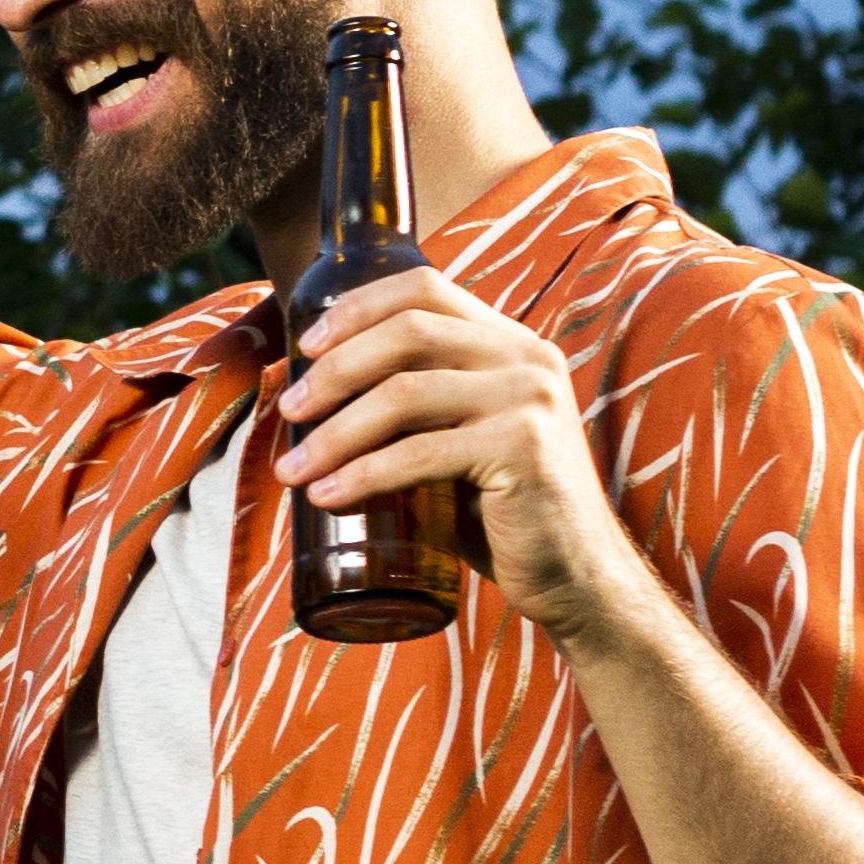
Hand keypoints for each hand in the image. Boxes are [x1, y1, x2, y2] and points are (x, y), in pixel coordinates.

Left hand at [282, 264, 635, 642]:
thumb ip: (413, 404)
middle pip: (405, 333)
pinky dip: (362, 476)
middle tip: (288, 411)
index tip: (306, 346)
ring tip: (292, 469)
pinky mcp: (524, 448)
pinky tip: (327, 497)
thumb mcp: (457, 437)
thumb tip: (310, 394)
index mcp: (511, 343)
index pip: (424, 288)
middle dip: (333, 371)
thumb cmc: (501, 511)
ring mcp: (530, 399)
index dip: (356, 308)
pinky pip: (419, 453)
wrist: (575, 575)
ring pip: (403, 394)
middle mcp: (527, 358)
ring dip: (334, 433)